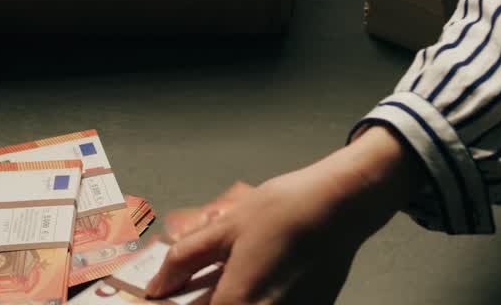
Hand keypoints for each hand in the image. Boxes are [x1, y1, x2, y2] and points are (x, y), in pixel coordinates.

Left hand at [146, 127, 423, 303]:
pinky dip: (257, 295)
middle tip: (188, 285)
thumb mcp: (225, 227)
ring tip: (229, 273)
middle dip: (204, 297)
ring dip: (231, 295)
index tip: (163, 295)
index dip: (170, 303)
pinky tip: (258, 272)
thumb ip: (184, 260)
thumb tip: (159, 284)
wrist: (342, 205)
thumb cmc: (287, 211)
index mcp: (235, 304)